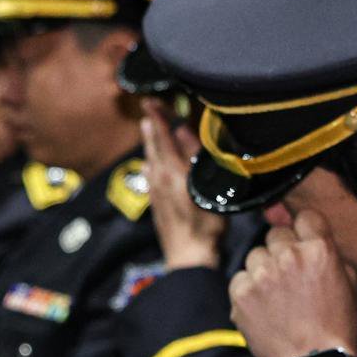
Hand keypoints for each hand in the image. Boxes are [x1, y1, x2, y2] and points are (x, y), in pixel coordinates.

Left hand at [141, 100, 225, 270]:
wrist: (189, 256)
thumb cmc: (206, 225)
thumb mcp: (206, 187)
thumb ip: (193, 156)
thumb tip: (182, 130)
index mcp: (172, 170)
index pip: (161, 135)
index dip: (156, 117)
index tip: (149, 100)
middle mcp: (159, 177)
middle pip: (152, 145)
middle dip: (151, 126)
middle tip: (149, 110)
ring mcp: (154, 191)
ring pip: (149, 159)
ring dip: (150, 143)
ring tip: (149, 129)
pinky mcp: (155, 202)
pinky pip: (149, 175)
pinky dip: (150, 163)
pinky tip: (150, 164)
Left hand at [229, 212, 356, 356]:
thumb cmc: (336, 326)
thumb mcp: (348, 283)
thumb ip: (329, 253)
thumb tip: (310, 235)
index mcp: (319, 250)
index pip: (304, 217)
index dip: (303, 230)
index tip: (302, 240)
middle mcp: (288, 256)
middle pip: (276, 234)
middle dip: (282, 251)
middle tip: (290, 276)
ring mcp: (262, 274)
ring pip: (255, 256)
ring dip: (263, 270)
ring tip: (276, 296)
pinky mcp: (241, 293)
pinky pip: (239, 279)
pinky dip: (248, 291)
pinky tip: (263, 308)